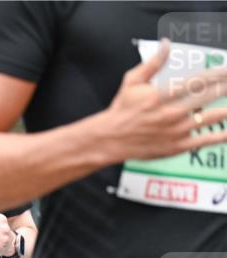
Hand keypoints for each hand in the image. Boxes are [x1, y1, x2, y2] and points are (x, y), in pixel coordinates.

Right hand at [103, 39, 226, 161]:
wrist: (109, 139)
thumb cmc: (121, 110)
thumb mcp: (132, 82)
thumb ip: (153, 63)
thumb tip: (167, 44)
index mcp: (159, 96)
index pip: (195, 82)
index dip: (215, 74)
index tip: (226, 70)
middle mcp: (169, 114)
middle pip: (206, 97)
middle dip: (224, 87)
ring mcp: (175, 131)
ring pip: (209, 118)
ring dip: (226, 110)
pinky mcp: (176, 146)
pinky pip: (204, 140)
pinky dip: (220, 136)